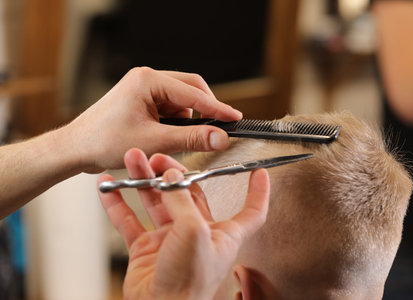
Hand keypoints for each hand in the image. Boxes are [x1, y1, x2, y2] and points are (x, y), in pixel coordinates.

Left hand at [63, 67, 241, 171]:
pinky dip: (175, 125)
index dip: (217, 108)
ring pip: (181, 102)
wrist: (76, 150)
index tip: (234, 119)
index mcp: (148, 80)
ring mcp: (144, 91)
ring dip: (186, 122)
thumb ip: (191, 138)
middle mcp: (147, 80)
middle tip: (215, 131)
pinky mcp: (143, 103)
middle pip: (190, 90)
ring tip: (173, 141)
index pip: (194, 92)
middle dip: (202, 112)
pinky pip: (170, 110)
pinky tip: (165, 139)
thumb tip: (220, 137)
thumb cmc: (103, 141)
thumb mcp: (154, 141)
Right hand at [97, 148, 269, 298]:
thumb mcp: (194, 231)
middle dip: (173, 173)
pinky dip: (117, 203)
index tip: (258, 173)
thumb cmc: (188, 284)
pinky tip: (109, 188)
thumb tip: (171, 176)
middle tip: (158, 158)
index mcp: (222, 234)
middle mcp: (197, 233)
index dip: (257, 192)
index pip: (250, 211)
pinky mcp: (145, 249)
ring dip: (143, 180)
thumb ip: (182, 200)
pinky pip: (129, 220)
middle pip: (189, 195)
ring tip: (133, 160)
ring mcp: (169, 240)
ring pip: (156, 202)